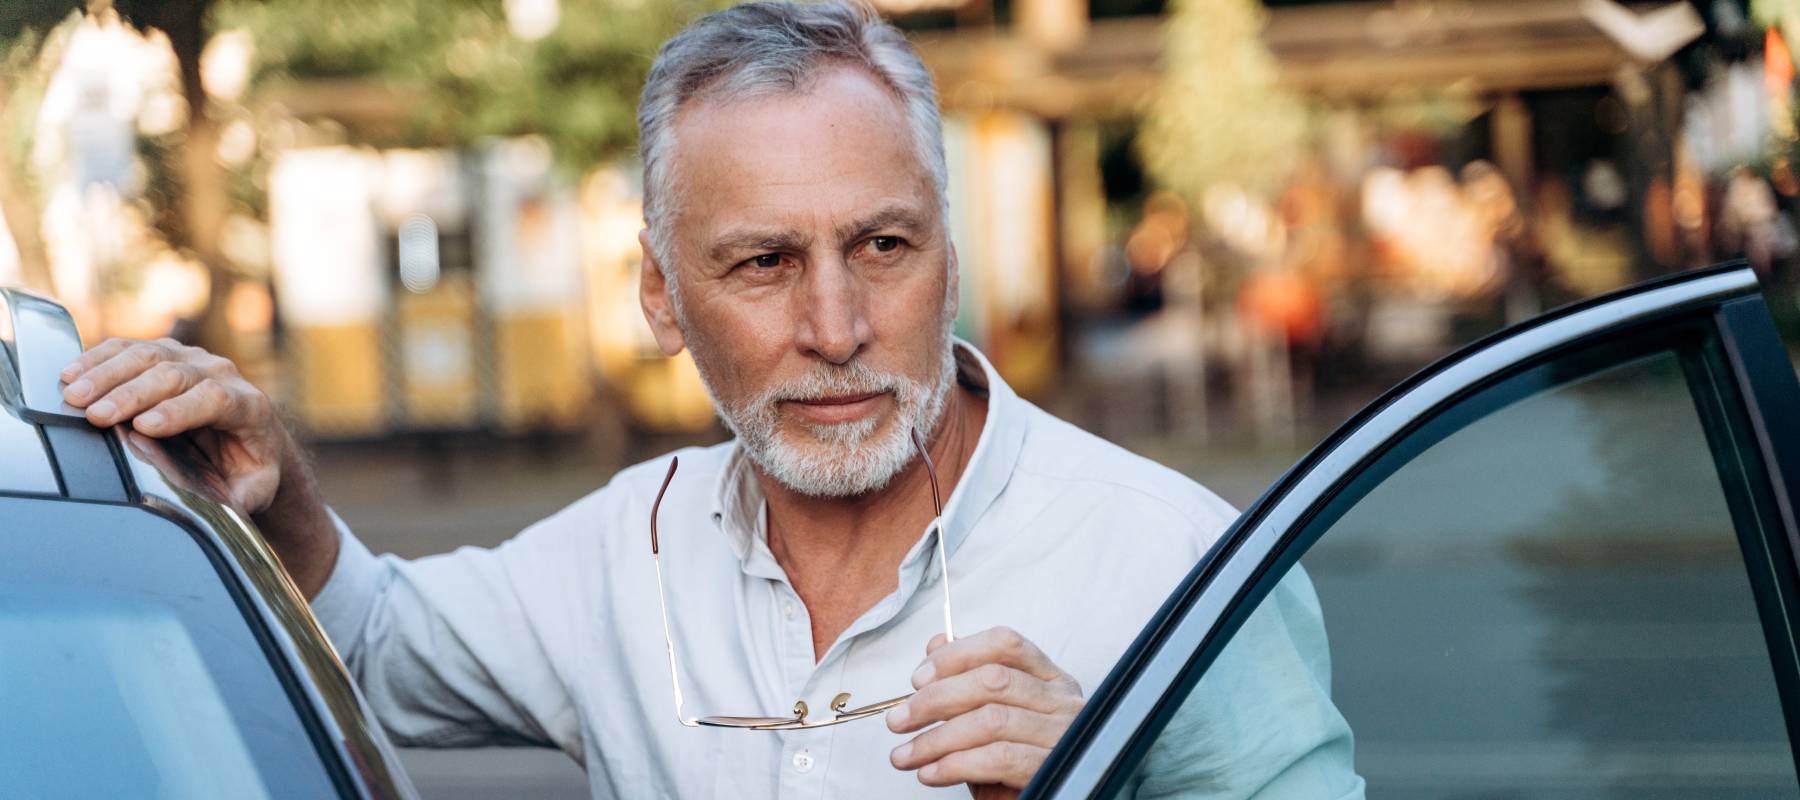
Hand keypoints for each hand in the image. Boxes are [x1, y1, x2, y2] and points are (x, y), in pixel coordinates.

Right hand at [60, 337, 293, 514]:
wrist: (253, 440)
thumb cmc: (251, 468)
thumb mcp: (255, 488)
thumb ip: (242, 495)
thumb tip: (219, 502)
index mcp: (249, 406)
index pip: (214, 399)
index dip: (178, 410)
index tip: (143, 427)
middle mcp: (222, 373)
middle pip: (174, 374)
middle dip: (131, 394)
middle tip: (94, 414)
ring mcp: (193, 358)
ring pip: (149, 355)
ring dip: (107, 373)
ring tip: (73, 394)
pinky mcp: (166, 353)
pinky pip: (130, 348)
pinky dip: (99, 359)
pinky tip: (72, 373)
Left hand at [887, 626, 1084, 797]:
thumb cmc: (1012, 766)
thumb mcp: (985, 718)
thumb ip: (966, 680)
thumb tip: (937, 643)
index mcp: (1048, 679)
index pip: (1004, 643)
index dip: (956, 655)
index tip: (918, 679)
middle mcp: (1062, 701)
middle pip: (993, 680)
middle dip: (935, 699)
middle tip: (899, 720)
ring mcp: (1062, 734)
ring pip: (991, 720)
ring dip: (937, 739)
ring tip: (906, 755)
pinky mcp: (1052, 768)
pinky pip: (999, 758)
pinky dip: (956, 764)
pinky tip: (931, 773)